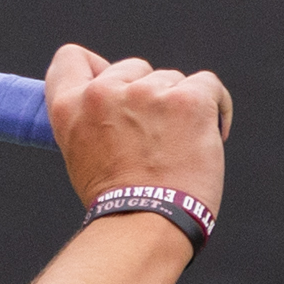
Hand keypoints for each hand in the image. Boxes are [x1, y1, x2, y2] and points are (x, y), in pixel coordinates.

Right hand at [44, 44, 231, 212]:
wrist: (146, 224)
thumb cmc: (117, 201)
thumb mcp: (81, 154)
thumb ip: (92, 119)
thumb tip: (120, 96)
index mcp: (69, 106)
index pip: (71, 59)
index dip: (95, 68)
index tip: (114, 86)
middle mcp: (103, 92)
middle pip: (134, 68)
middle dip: (147, 95)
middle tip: (153, 137)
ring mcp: (146, 93)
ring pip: (171, 80)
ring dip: (179, 107)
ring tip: (179, 147)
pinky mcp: (187, 100)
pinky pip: (208, 85)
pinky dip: (214, 108)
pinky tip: (211, 136)